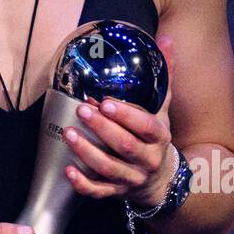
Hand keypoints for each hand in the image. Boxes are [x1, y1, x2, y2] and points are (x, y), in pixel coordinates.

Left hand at [61, 33, 176, 208]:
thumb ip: (164, 77)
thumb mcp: (163, 108)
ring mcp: (131, 178)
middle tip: (82, 109)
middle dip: (102, 128)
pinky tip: (68, 170)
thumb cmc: (156, 137)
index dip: (126, 116)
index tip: (106, 102)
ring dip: (87, 152)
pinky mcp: (116, 192)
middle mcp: (147, 159)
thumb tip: (165, 40)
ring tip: (68, 133)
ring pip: (109, 168)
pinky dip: (83, 184)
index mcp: (159, 137)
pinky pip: (99, 192)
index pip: (146, 126)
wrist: (162, 180)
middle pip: (125, 146)